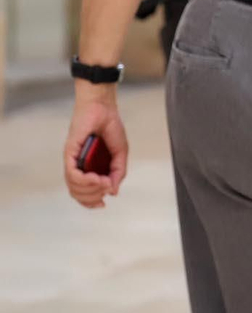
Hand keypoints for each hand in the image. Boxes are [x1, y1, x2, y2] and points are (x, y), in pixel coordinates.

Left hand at [63, 90, 127, 208]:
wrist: (103, 109)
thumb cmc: (111, 128)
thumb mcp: (121, 153)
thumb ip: (118, 172)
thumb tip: (113, 191)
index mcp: (91, 169)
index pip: (84, 193)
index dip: (92, 202)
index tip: (103, 204)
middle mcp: (79, 167)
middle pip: (78, 194)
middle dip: (93, 196)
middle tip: (105, 188)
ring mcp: (73, 161)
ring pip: (74, 186)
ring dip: (90, 188)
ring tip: (102, 181)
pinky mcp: (69, 153)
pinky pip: (71, 174)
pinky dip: (83, 180)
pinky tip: (94, 177)